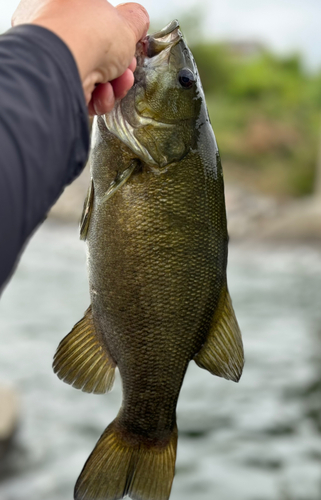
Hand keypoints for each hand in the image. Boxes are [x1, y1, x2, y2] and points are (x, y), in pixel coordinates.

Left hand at [12, 1, 148, 114]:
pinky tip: (103, 92)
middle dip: (120, 67)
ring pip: (94, 78)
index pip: (99, 25)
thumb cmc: (85, 34)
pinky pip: (84, 95)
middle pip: (99, 55)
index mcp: (69, 5)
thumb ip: (135, 20)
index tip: (130, 48)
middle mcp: (58, 32)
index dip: (120, 39)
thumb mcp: (126, 20)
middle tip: (127, 69)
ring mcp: (55, 61)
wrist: (63, 65)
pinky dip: (99, 98)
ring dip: (113, 84)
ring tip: (118, 82)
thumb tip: (139, 19)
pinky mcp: (57, 87)